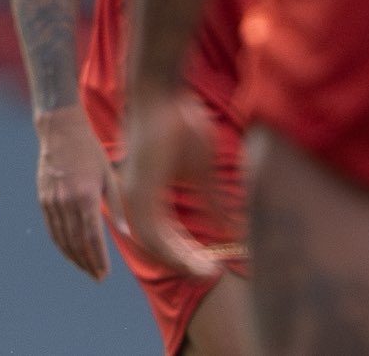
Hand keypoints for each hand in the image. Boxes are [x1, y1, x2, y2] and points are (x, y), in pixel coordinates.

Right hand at [34, 106, 116, 279]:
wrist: (60, 130)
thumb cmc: (90, 151)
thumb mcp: (109, 176)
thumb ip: (116, 207)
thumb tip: (126, 234)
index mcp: (87, 196)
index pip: (93, 237)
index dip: (99, 259)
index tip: (104, 273)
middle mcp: (67, 202)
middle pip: (77, 242)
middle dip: (87, 263)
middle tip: (97, 277)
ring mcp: (52, 201)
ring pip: (62, 238)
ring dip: (74, 257)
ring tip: (85, 269)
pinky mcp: (43, 198)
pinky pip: (51, 228)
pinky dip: (60, 244)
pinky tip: (69, 252)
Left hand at [117, 92, 220, 279]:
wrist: (162, 92)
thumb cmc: (181, 123)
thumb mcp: (203, 171)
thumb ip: (213, 201)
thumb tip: (233, 228)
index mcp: (150, 194)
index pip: (167, 236)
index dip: (188, 254)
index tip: (213, 267)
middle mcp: (138, 199)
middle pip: (160, 246)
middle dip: (186, 263)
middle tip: (211, 275)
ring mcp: (135, 195)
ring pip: (154, 245)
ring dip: (181, 261)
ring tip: (207, 272)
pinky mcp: (138, 190)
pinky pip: (152, 235)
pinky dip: (173, 251)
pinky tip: (194, 258)